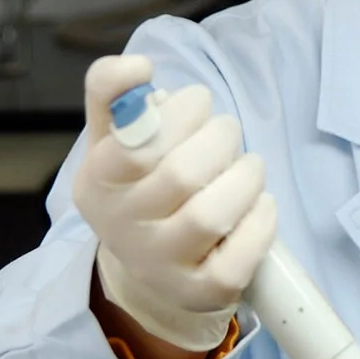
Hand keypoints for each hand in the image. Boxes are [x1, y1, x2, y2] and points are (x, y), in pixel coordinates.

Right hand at [73, 55, 278, 353]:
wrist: (147, 267)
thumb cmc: (136, 187)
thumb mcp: (111, 138)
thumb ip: (112, 91)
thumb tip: (136, 66)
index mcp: (98, 181)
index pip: (135, 140)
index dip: (180, 111)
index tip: (198, 102)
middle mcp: (122, 227)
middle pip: (182, 173)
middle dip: (221, 138)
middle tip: (227, 132)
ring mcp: (160, 264)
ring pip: (212, 215)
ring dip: (245, 177)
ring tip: (248, 166)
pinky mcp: (199, 292)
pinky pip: (238, 259)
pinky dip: (260, 223)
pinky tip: (260, 205)